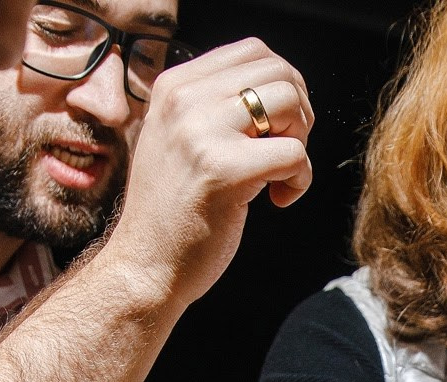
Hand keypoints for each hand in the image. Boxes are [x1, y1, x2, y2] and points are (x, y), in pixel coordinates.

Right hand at [99, 40, 314, 308]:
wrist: (145, 265)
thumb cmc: (174, 210)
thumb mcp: (181, 138)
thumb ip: (216, 107)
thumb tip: (280, 85)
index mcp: (174, 86)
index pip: (253, 51)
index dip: (282, 86)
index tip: (275, 127)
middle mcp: (184, 99)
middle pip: (278, 73)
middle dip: (298, 112)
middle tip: (284, 151)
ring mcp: (202, 132)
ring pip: (290, 103)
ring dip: (300, 141)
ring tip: (279, 173)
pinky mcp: (224, 170)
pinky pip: (295, 155)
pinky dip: (300, 180)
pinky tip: (278, 200)